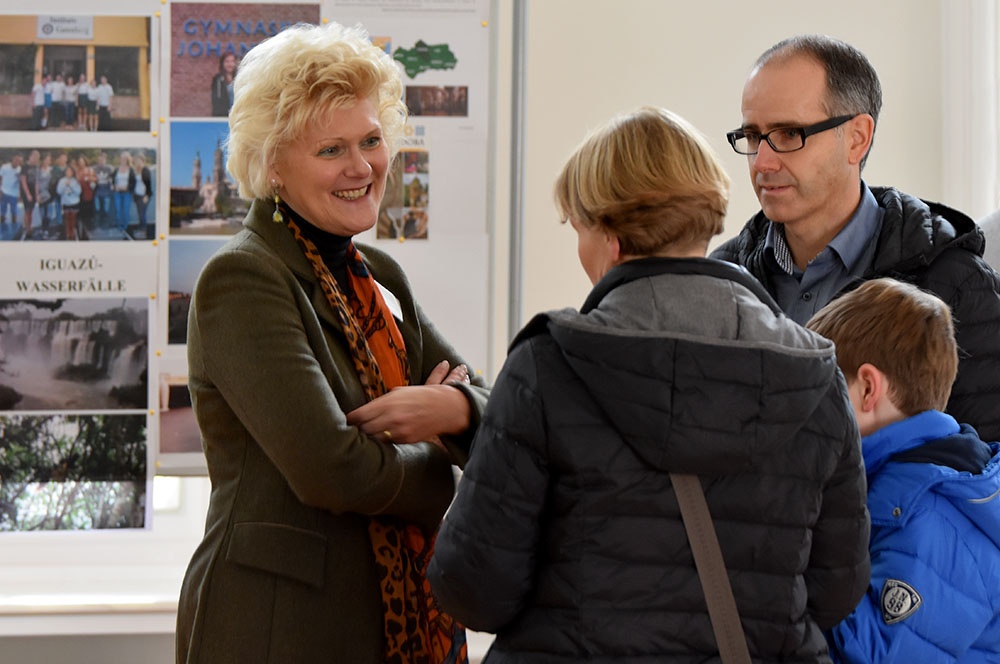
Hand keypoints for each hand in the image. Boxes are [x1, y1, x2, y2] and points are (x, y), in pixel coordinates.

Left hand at [346, 360, 471, 443]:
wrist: (444, 407)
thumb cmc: (419, 396)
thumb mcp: (398, 392)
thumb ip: (380, 402)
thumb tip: (363, 412)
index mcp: (387, 402)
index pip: (359, 415)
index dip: (349, 420)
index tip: (346, 422)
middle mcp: (391, 417)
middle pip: (364, 429)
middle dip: (359, 430)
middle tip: (356, 430)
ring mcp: (399, 430)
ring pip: (375, 439)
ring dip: (371, 437)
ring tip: (369, 434)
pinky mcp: (406, 440)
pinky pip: (388, 443)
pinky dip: (385, 441)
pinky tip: (385, 437)